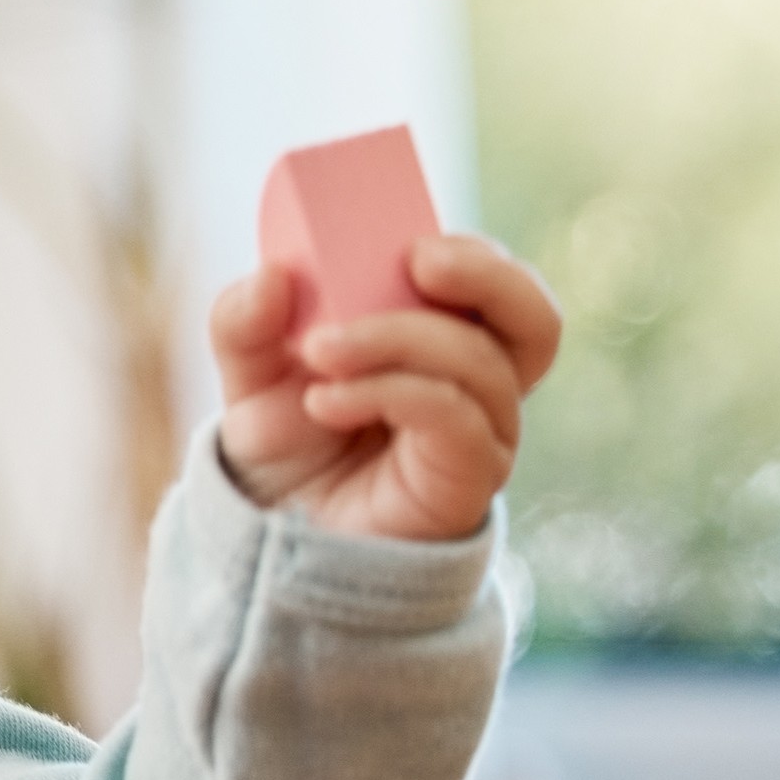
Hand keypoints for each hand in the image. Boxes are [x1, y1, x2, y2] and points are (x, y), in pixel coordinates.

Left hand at [213, 232, 561, 541]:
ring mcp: (480, 433)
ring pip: (481, 362)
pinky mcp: (467, 478)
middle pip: (534, 320)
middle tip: (416, 263)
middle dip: (488, 278)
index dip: (473, 255)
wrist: (273, 537)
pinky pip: (453, 417)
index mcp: (445, 337)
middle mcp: (478, 382)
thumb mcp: (248, 376)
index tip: (411, 242)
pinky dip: (389, 392)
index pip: (494, 282)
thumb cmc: (284, 449)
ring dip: (398, 338)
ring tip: (319, 350)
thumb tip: (272, 273)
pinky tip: (325, 400)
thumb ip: (245, 321)